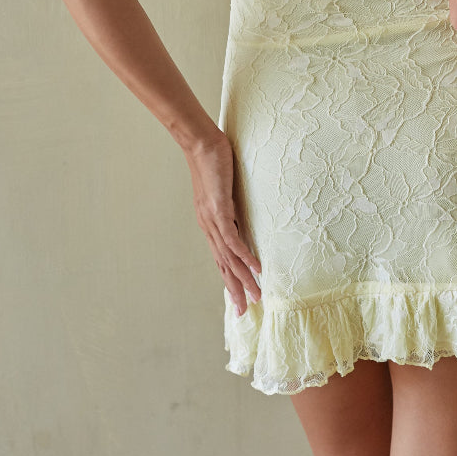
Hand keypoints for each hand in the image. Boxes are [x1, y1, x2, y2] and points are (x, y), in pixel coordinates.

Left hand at [186, 134, 261, 316]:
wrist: (201, 144)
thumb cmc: (214, 162)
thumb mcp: (226, 189)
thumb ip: (232, 204)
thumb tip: (243, 215)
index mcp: (210, 224)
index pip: (221, 258)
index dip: (230, 279)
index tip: (239, 298)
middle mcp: (209, 227)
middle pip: (223, 265)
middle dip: (235, 289)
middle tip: (245, 311)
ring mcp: (212, 220)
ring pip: (228, 258)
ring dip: (242, 279)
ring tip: (255, 296)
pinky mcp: (219, 210)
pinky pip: (232, 239)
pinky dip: (244, 256)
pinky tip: (255, 268)